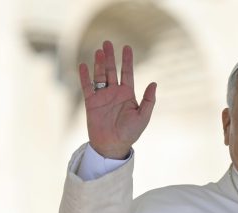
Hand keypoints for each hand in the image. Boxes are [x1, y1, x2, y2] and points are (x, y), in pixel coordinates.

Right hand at [78, 40, 156, 158]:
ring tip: (98, 51)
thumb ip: (149, 100)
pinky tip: (83, 65)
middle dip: (110, 57)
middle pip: (111, 70)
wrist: (112, 146)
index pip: (127, 73)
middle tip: (107, 43)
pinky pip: (87, 87)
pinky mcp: (91, 103)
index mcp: (127, 94)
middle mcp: (114, 93)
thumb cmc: (130, 133)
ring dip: (99, 63)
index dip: (127, 60)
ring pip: (99, 76)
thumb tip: (154, 83)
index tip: (127, 47)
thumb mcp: (143, 117)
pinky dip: (84, 76)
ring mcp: (102, 97)